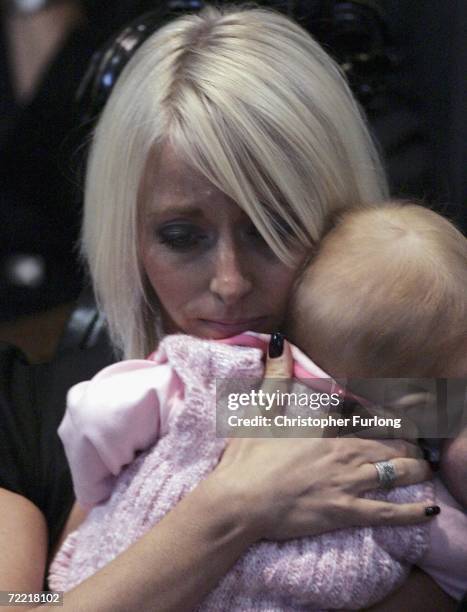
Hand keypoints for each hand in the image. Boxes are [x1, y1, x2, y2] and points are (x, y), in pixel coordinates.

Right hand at [213, 334, 434, 540]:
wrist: (240, 501)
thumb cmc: (248, 456)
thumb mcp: (259, 410)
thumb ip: (274, 376)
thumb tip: (278, 340)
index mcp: (325, 429)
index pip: (365, 417)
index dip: (388, 417)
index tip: (404, 416)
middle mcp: (343, 453)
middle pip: (388, 444)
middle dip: (408, 444)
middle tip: (419, 445)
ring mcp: (347, 484)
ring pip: (394, 473)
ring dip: (415, 470)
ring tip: (425, 469)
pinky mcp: (345, 513)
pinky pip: (387, 513)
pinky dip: (410, 512)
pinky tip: (427, 511)